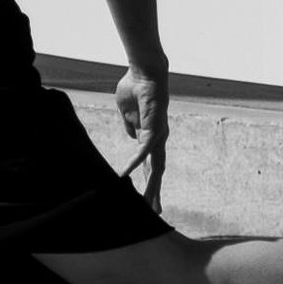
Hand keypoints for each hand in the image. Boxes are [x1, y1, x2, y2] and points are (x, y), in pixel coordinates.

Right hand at [114, 66, 168, 212]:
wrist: (143, 72)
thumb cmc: (135, 88)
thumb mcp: (127, 112)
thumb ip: (130, 126)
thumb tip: (131, 138)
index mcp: (151, 136)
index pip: (151, 164)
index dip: (149, 181)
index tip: (147, 197)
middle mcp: (157, 139)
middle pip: (157, 171)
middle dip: (155, 191)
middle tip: (155, 211)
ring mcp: (157, 135)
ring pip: (154, 167)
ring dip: (150, 186)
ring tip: (146, 205)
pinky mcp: (152, 129)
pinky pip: (142, 151)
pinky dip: (133, 164)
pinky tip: (125, 175)